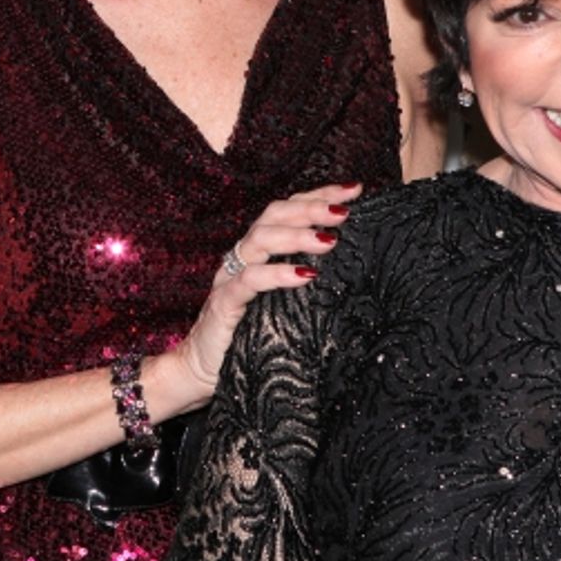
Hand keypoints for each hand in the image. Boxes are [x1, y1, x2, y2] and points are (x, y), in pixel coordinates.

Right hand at [170, 182, 361, 398]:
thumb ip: (309, 277)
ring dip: (297, 235)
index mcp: (262, 250)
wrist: (202, 371)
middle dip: (311, 208)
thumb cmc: (252, 334)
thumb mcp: (288, 301)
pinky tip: (304, 275)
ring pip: (260, 239)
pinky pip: (249, 281)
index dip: (320, 195)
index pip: (291, 210)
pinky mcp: (223, 303)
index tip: (355, 189)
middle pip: (275, 215)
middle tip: (344, 212)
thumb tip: (357, 263)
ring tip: (329, 240)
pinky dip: (277, 274)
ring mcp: (231, 276)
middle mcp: (245, 256)